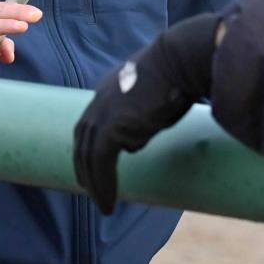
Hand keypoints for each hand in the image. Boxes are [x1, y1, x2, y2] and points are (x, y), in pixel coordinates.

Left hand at [73, 13, 221, 214]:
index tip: (95, 163)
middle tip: (90, 189)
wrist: (180, 58)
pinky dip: (103, 184)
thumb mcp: (157, 93)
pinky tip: (109, 202)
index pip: (91, 120)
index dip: (90, 144)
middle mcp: (100, 98)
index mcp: (110, 87)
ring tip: (104, 205)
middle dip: (84, 166)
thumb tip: (142, 134)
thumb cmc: (180, 72)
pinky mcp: (111, 126)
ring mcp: (103, 112)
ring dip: (94, 183)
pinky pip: (101, 163)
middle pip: (82, 139)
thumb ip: (146, 112)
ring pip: (89, 156)